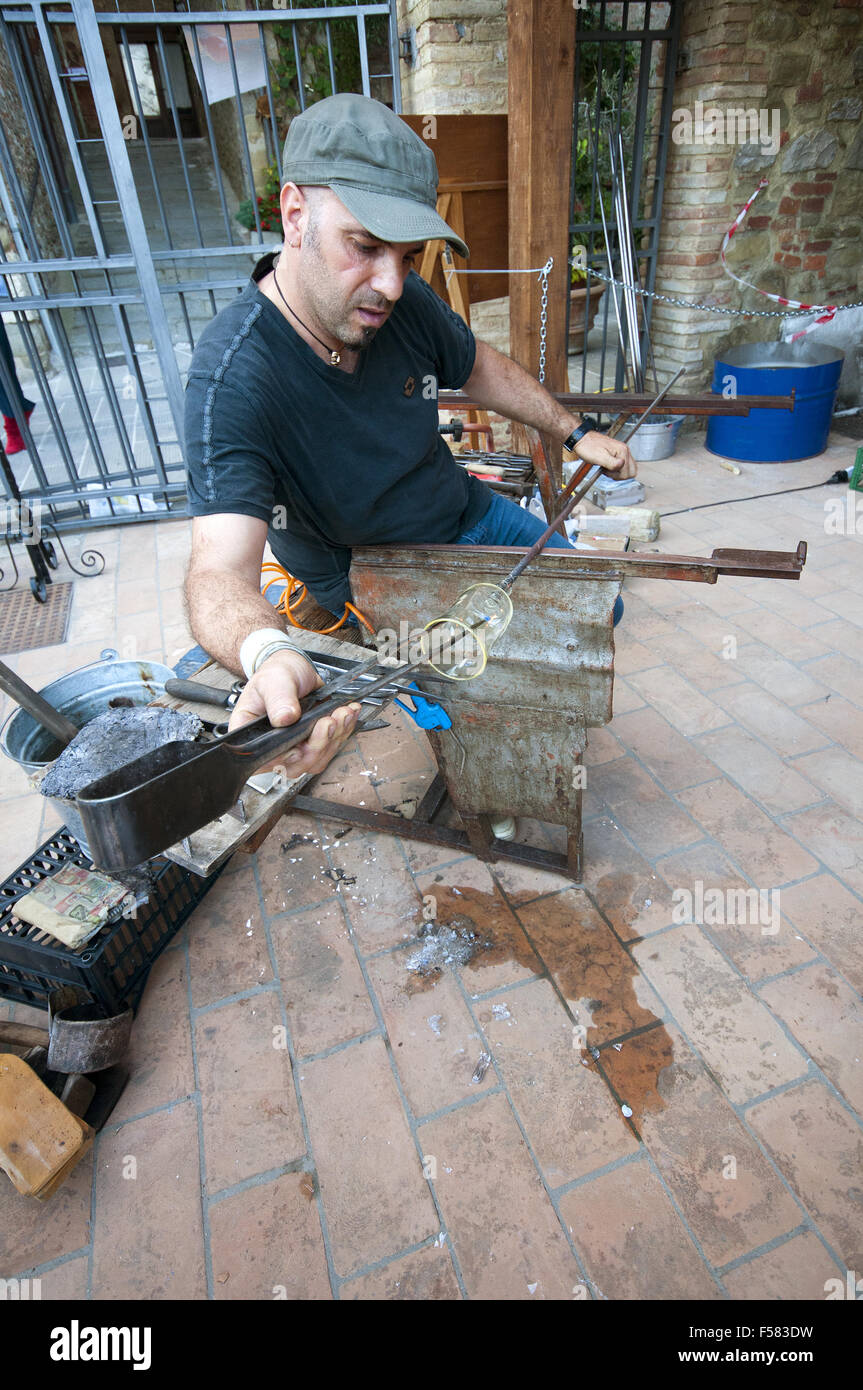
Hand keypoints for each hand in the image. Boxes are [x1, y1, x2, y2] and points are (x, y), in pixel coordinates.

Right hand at [228, 647, 360, 780]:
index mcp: (254, 735)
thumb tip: (285, 718)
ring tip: (342, 713)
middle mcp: (273, 746)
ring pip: (316, 759)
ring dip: (334, 738)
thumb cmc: (275, 674)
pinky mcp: (314, 741)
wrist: (293, 668)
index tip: (299, 747)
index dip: (282, 759)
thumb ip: (278, 699)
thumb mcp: (273, 681)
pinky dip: (344, 731)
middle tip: (328, 722)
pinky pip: (330, 747)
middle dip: (317, 746)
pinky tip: (348, 714)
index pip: (263, 760)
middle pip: (295, 765)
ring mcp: (295, 746)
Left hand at [572, 430, 636, 478]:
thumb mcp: (599, 457)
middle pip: (631, 471)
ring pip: (627, 469)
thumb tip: (621, 465)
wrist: (582, 440)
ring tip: (607, 468)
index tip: (607, 470)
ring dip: (617, 472)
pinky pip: (622, 466)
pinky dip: (615, 469)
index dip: (617, 475)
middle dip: (619, 475)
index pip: (628, 472)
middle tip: (608, 470)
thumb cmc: (588, 447)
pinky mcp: (617, 453)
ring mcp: (621, 451)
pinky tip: (607, 466)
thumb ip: (612, 463)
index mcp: (622, 451)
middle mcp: (624, 450)